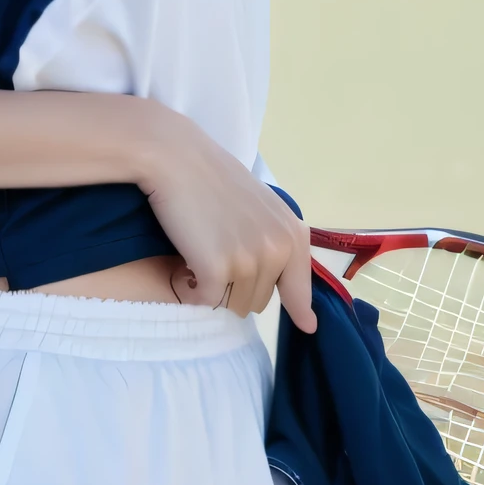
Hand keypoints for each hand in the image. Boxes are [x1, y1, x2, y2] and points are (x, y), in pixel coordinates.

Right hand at [135, 107, 316, 332]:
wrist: (176, 157)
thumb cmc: (212, 176)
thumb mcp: (261, 206)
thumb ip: (275, 240)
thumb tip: (284, 278)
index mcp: (292, 233)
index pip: (300, 286)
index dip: (301, 309)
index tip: (307, 326)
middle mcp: (277, 250)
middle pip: (260, 300)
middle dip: (238, 286)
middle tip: (215, 254)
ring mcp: (249, 262)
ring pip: (234, 303)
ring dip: (215, 289)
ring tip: (199, 256)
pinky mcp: (217, 270)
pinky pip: (207, 301)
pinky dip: (193, 291)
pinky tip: (185, 267)